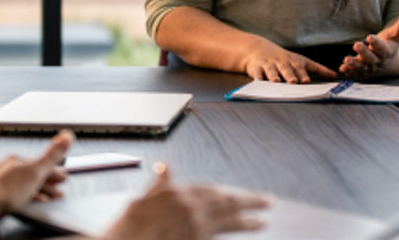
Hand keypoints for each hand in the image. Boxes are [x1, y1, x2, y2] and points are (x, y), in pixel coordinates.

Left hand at [0, 130, 72, 226]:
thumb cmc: (7, 189)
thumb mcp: (36, 170)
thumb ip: (52, 155)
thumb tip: (66, 136)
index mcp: (18, 160)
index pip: (41, 164)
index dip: (55, 171)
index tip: (63, 177)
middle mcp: (9, 169)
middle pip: (33, 174)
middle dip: (48, 181)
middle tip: (58, 188)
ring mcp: (2, 182)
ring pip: (25, 185)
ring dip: (39, 190)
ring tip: (49, 197)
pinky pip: (17, 194)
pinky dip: (27, 197)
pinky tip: (29, 202)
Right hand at [101, 164, 269, 239]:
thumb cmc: (129, 226)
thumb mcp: (142, 199)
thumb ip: (160, 183)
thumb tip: (166, 166)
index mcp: (179, 194)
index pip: (215, 191)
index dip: (233, 192)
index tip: (247, 194)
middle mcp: (191, 210)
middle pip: (228, 203)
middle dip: (250, 202)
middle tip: (270, 202)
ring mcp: (194, 228)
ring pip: (227, 222)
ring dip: (247, 221)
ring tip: (263, 221)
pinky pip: (218, 235)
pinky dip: (231, 231)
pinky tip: (241, 231)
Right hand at [243, 36, 336, 82]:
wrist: (258, 49)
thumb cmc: (284, 59)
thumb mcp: (301, 61)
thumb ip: (318, 69)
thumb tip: (334, 76)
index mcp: (294, 62)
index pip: (300, 68)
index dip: (303, 74)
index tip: (306, 80)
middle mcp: (282, 63)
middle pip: (286, 69)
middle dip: (290, 75)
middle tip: (293, 82)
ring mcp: (269, 65)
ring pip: (272, 71)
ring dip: (274, 76)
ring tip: (276, 81)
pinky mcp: (256, 68)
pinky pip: (257, 72)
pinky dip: (257, 77)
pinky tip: (258, 81)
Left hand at [339, 10, 398, 79]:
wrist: (389, 64)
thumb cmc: (390, 46)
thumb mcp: (396, 35)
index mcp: (387, 52)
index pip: (382, 48)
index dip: (376, 43)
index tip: (370, 36)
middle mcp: (378, 62)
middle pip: (371, 59)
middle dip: (364, 53)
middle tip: (356, 45)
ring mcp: (370, 69)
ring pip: (362, 68)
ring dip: (354, 64)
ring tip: (346, 59)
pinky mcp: (362, 73)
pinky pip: (355, 74)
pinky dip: (349, 72)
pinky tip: (342, 68)